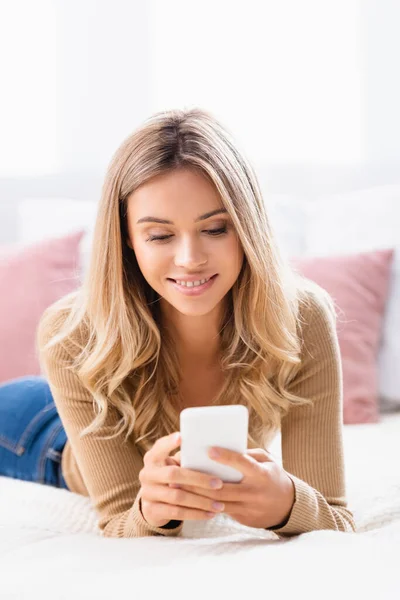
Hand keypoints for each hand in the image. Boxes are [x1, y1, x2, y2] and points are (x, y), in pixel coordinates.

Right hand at [138, 432, 225, 527]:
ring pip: (178, 497)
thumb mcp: (173, 465)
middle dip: (199, 479)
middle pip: (174, 475)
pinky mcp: (151, 510)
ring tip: (219, 505)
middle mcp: (147, 473)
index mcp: (152, 458)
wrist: (152, 503)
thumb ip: (185, 460)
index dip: (169, 442)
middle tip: (219, 483)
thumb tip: (213, 453)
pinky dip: (195, 514)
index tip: (181, 437)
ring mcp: (147, 492)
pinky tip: (210, 514)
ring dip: (201, 501)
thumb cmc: (171, 477)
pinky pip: (176, 513)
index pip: (160, 447)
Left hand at [171, 447, 295, 529]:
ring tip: (178, 487)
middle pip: (223, 488)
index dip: (226, 457)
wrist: (287, 506)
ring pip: (218, 503)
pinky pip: (222, 511)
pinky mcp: (243, 519)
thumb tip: (224, 446)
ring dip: (196, 496)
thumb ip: (248, 454)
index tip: (209, 450)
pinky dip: (205, 504)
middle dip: (200, 482)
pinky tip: (189, 499)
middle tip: (180, 473)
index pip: (242, 464)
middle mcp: (254, 492)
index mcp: (261, 474)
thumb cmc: (272, 476)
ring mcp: (248, 508)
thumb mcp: (267, 461)